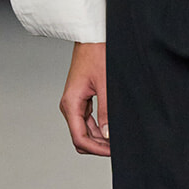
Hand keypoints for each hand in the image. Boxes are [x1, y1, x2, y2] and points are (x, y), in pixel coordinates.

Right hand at [61, 41, 109, 155]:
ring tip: (119, 140)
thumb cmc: (97, 54)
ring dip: (100, 138)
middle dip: (99, 146)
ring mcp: (75, 103)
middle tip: (119, 147)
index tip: (114, 151)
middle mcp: (70, 106)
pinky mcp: (82, 100)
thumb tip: (108, 135)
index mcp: (71, 103)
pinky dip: (100, 128)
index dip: (97, 149)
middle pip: (81, 138)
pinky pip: (88, 121)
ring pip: (85, 131)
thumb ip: (107, 111)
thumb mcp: (106, 84)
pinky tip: (113, 129)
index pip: (80, 138)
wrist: (92, 37)